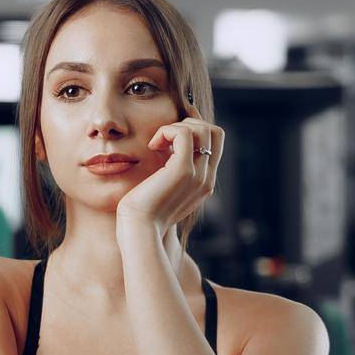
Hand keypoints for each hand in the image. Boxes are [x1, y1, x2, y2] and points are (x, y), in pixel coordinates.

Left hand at [115, 109, 222, 235]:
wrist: (138, 231)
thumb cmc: (142, 213)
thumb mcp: (162, 189)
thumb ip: (170, 171)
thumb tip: (165, 148)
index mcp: (204, 183)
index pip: (215, 142)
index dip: (195, 128)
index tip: (169, 134)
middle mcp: (206, 179)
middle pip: (215, 132)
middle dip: (189, 124)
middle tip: (164, 138)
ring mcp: (198, 175)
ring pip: (204, 129)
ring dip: (177, 126)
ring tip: (157, 143)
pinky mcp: (183, 171)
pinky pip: (184, 133)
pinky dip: (166, 131)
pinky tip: (152, 146)